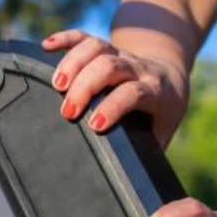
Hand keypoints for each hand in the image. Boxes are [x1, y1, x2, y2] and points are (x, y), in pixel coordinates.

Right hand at [42, 29, 188, 145]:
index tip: (93, 125)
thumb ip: (146, 151)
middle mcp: (138, 69)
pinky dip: (65, 38)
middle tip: (67, 111)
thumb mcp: (161, 132)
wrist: (170, 78)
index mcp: (155, 92)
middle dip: (86, 86)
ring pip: (97, 47)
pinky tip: (45, 46)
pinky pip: (85, 37)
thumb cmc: (161, 114)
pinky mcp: (106, 47)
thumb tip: (128, 180)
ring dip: (73, 62)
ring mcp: (121, 54)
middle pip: (110, 66)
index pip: (133, 93)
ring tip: (55, 84)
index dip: (113, 106)